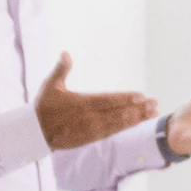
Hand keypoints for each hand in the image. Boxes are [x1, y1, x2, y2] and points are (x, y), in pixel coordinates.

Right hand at [35, 53, 156, 149]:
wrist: (36, 132)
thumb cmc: (44, 106)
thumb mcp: (51, 85)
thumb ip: (61, 69)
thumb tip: (66, 53)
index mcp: (81, 103)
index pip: (108, 100)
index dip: (125, 99)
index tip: (141, 96)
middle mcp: (89, 117)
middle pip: (117, 113)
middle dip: (137, 109)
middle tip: (154, 104)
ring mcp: (91, 129)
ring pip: (118, 124)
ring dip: (136, 118)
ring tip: (152, 113)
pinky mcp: (90, 138)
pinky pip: (112, 132)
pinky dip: (125, 127)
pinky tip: (137, 122)